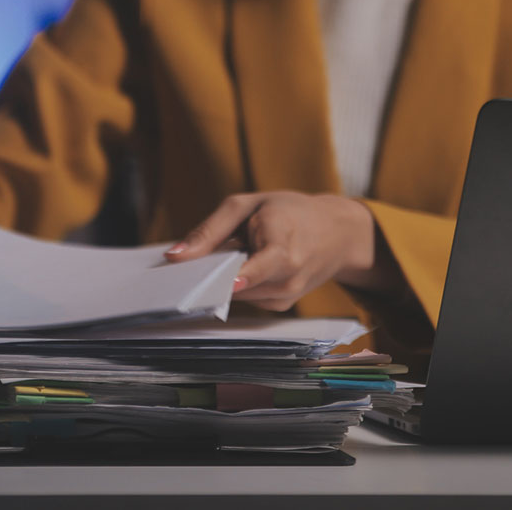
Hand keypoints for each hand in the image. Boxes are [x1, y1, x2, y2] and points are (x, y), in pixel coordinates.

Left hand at [164, 191, 396, 310]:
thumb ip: (210, 230)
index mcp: (283, 245)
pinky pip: (247, 298)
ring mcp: (287, 295)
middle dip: (212, 274)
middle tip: (195, 260)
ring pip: (237, 295)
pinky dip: (238, 284)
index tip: (212, 283)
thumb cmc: (290, 212)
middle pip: (236, 285)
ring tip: (233, 252)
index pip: (258, 268)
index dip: (234, 277)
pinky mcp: (282, 305)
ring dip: (224, 278)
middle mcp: (288, 276)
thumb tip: (174, 256)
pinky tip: (243, 266)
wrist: (337, 232)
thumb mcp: (247, 205)